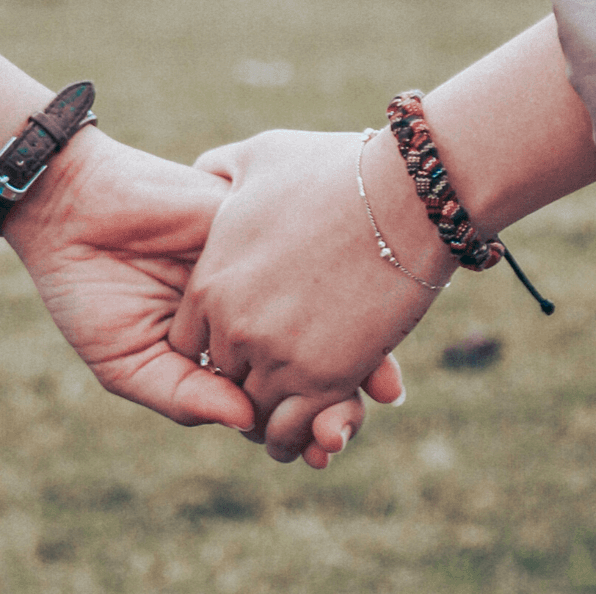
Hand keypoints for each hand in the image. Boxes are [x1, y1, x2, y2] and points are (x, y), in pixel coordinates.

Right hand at [4, 127, 398, 465]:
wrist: (74, 208)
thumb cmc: (88, 289)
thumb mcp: (127, 360)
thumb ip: (183, 394)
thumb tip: (248, 425)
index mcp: (220, 351)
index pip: (273, 396)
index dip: (301, 427)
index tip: (322, 453)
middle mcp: (251, 313)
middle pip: (311, 363)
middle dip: (336, 400)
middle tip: (345, 430)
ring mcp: (264, 272)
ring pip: (326, 317)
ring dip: (356, 356)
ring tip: (372, 393)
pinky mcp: (266, 231)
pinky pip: (315, 264)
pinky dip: (344, 294)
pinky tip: (358, 327)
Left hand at [172, 128, 455, 461]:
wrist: (406, 194)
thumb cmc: (337, 169)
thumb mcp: (260, 158)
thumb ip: (221, 170)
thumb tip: (204, 171)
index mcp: (210, 282)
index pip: (189, 344)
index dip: (216, 346)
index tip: (246, 343)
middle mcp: (234, 326)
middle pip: (222, 379)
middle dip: (246, 381)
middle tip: (274, 382)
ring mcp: (277, 355)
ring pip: (256, 413)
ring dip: (273, 418)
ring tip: (297, 414)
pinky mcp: (325, 378)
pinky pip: (294, 429)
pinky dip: (302, 436)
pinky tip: (320, 428)